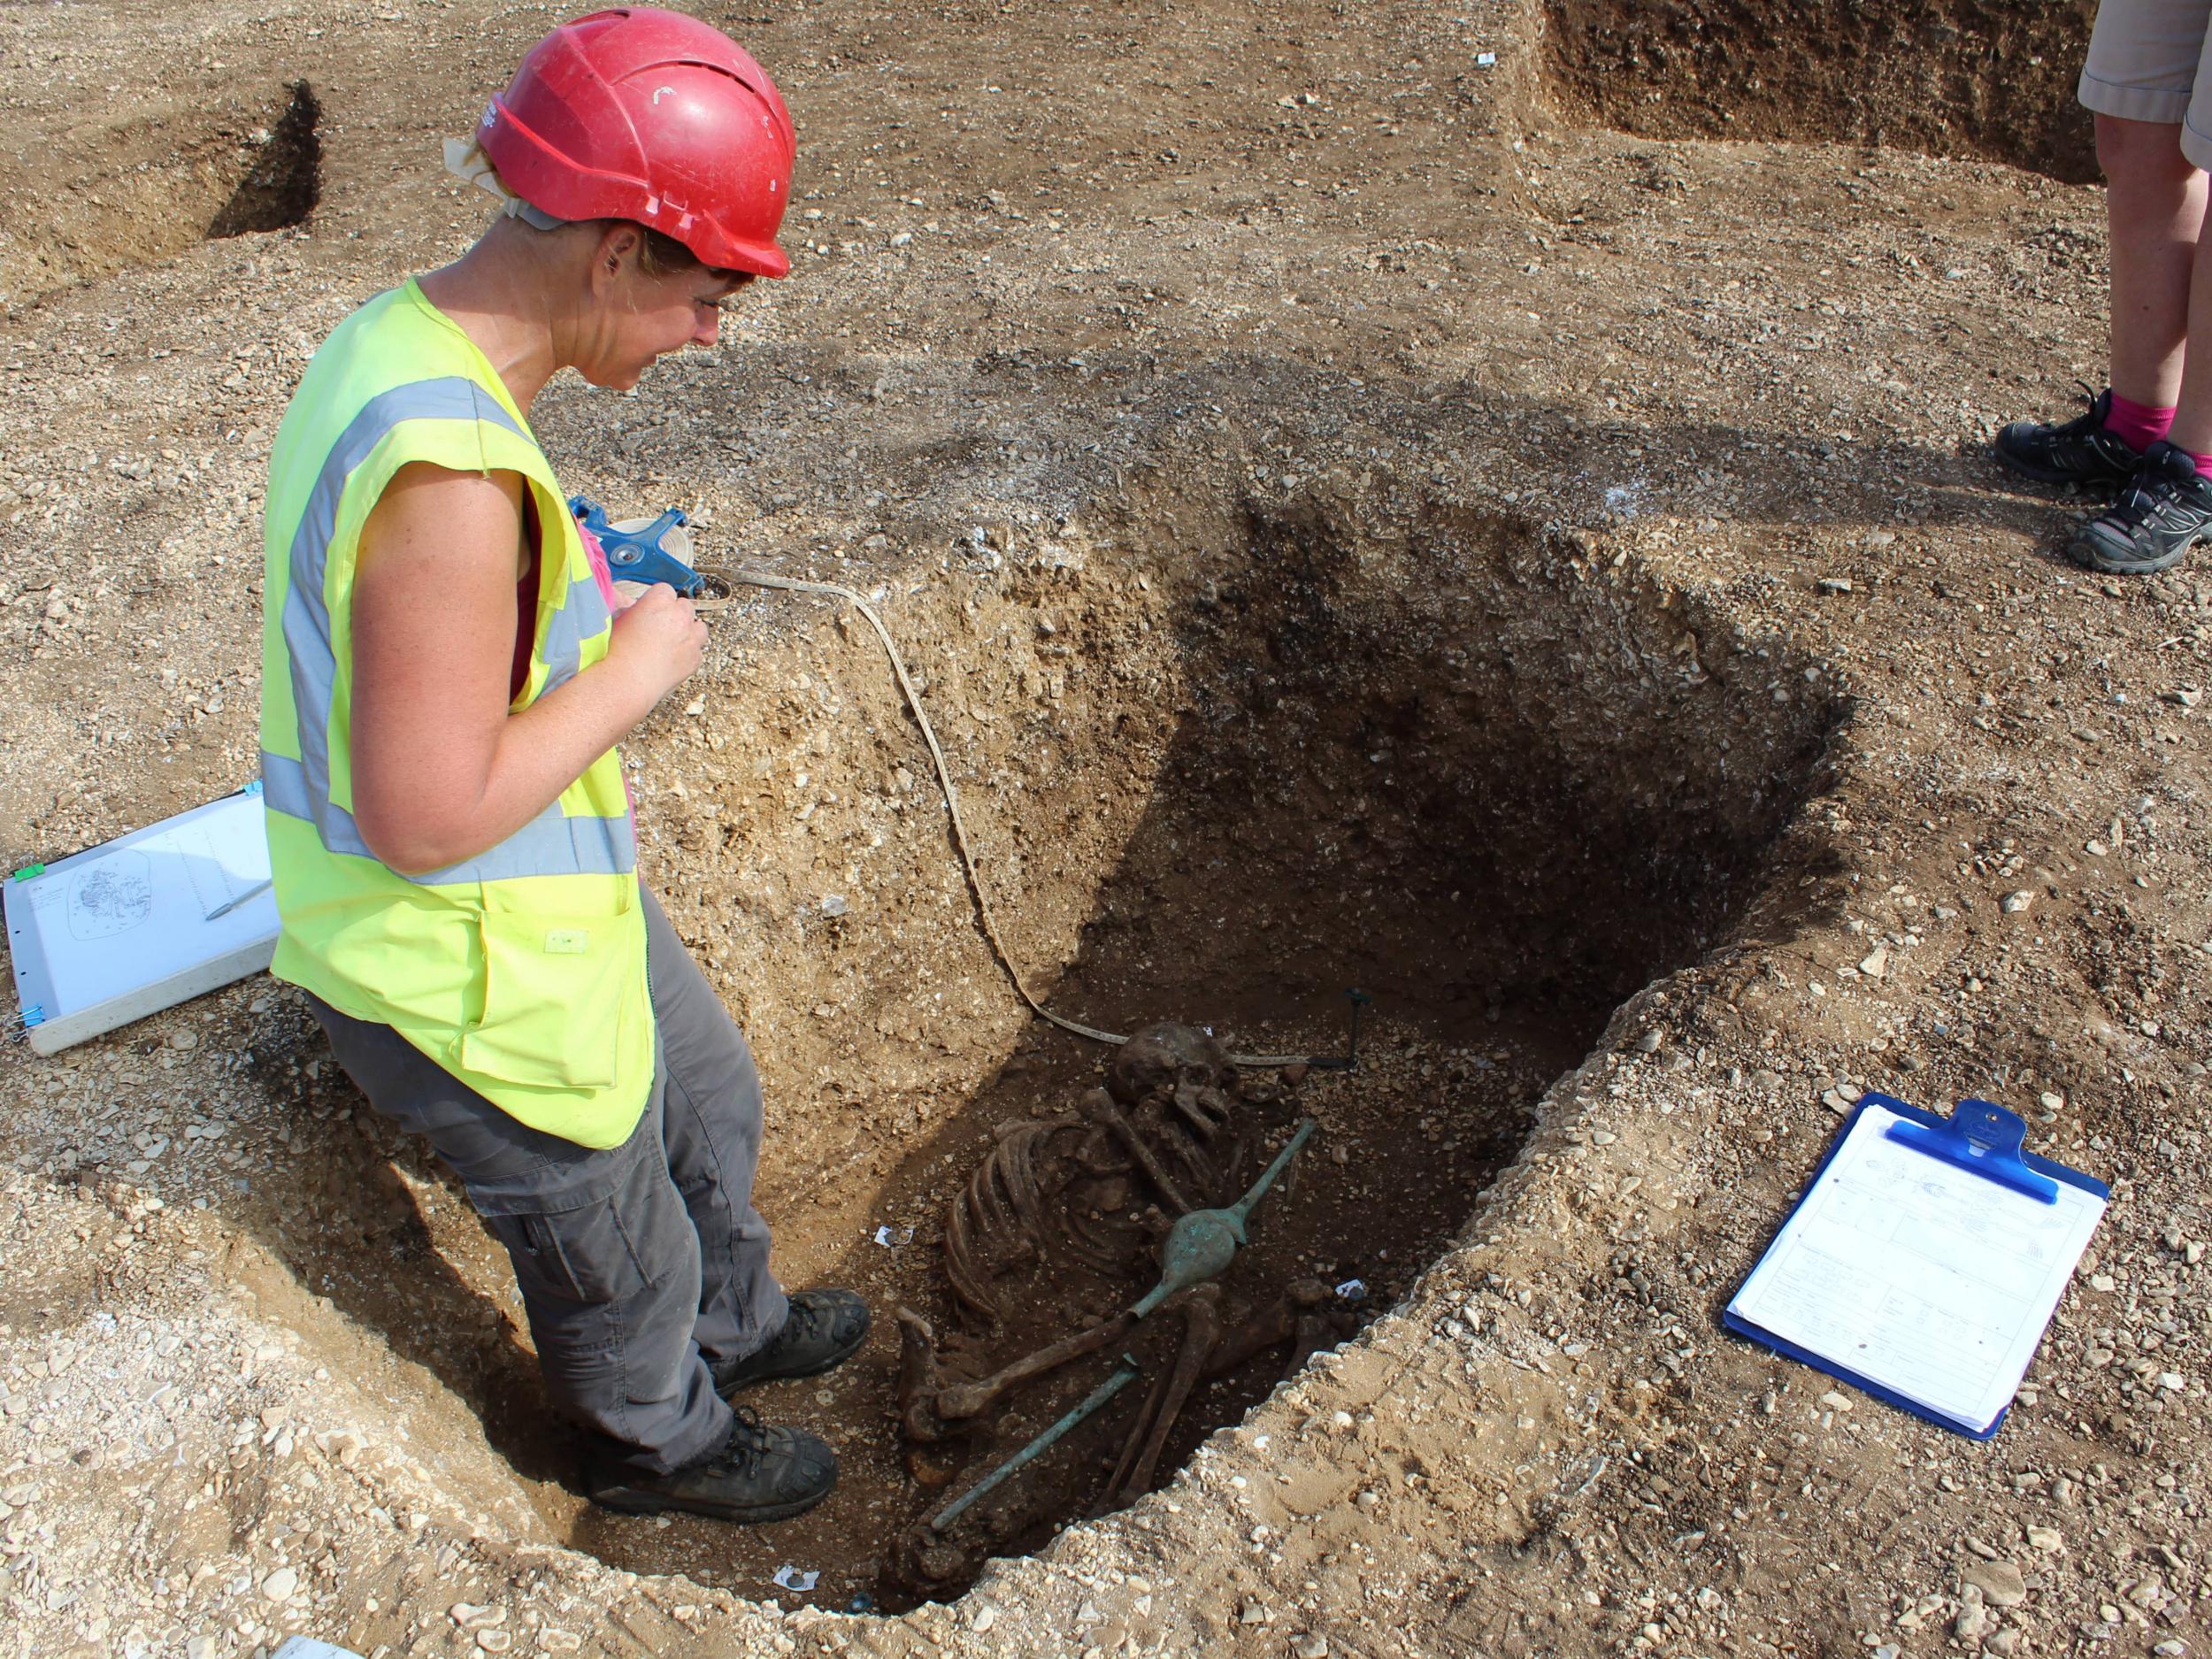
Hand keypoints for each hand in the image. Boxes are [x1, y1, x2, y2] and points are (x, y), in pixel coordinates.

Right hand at [605, 582, 706, 703]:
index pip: (664, 590)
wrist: (624, 682)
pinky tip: (674, 659)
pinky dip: (689, 653)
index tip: (651, 610)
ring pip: (699, 627)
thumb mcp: (616, 620)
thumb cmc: (615, 653)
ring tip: (672, 642)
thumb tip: (632, 610)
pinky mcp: (695, 659)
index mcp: (658, 602)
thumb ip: (629, 610)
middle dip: (675, 614)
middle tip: (660, 628)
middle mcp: (679, 617)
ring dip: (689, 631)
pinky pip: (698, 650)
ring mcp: (690, 638)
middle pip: (685, 606)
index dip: (657, 600)